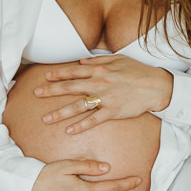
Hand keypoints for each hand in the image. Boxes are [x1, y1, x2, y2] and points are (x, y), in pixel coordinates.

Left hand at [34, 55, 173, 134]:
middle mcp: (99, 83)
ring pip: (78, 106)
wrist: (155, 86)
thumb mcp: (117, 59)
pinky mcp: (112, 111)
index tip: (45, 77)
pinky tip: (69, 131)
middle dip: (51, 91)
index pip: (73, 71)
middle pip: (70, 88)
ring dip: (60, 113)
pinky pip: (93, 120)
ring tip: (46, 119)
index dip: (58, 74)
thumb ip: (97, 60)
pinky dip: (81, 126)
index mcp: (99, 70)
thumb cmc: (137, 71)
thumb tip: (80, 61)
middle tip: (36, 94)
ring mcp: (105, 98)